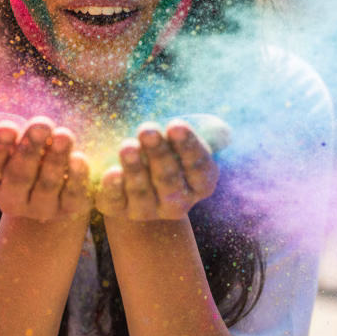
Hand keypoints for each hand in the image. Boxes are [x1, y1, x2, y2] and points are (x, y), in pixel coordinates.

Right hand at [0, 114, 91, 221]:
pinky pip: (72, 196)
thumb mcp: (2, 138)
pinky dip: (76, 178)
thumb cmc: (20, 149)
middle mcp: (12, 200)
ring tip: (64, 135)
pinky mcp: (68, 209)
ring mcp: (41, 208)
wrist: (51, 178)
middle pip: (19, 176)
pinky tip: (79, 158)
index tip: (7, 127)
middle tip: (41, 124)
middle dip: (30, 148)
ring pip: (47, 185)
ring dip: (55, 158)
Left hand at [96, 120, 218, 220]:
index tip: (176, 125)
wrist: (135, 172)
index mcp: (200, 183)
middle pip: (169, 180)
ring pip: (142, 192)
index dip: (188, 147)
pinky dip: (114, 188)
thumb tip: (224, 131)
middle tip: (147, 130)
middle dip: (158, 153)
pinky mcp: (118, 211)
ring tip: (128, 146)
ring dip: (135, 169)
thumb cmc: (167, 147)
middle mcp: (176, 203)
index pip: (199, 168)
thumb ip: (207, 132)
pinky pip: (116, 201)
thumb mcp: (185, 139)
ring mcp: (147, 210)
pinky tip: (112, 172)